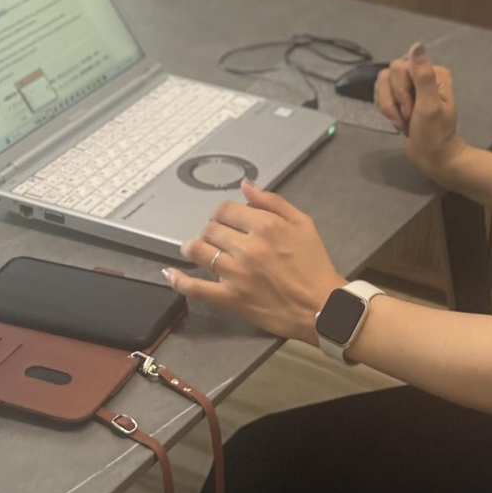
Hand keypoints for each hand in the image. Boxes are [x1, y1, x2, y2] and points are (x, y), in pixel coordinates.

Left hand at [164, 179, 345, 344]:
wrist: (322, 307)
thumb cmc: (315, 264)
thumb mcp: (303, 223)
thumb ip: (273, 202)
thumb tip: (246, 185)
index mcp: (265, 225)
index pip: (226, 209)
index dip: (221, 212)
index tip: (224, 219)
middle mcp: (247, 247)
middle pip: (211, 228)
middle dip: (210, 230)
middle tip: (215, 237)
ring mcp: (236, 273)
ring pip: (199, 251)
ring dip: (192, 247)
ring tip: (193, 249)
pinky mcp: (230, 298)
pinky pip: (196, 288)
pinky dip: (179, 280)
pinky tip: (170, 272)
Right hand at [374, 43, 467, 182]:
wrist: (433, 158)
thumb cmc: (435, 135)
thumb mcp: (430, 106)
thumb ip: (423, 76)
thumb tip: (417, 45)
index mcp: (434, 73)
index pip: (400, 68)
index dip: (400, 91)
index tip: (412, 111)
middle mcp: (421, 75)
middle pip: (388, 75)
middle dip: (394, 101)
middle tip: (408, 118)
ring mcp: (409, 86)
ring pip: (381, 84)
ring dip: (388, 107)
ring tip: (403, 122)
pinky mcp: (400, 97)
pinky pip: (380, 93)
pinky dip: (385, 109)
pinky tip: (398, 121)